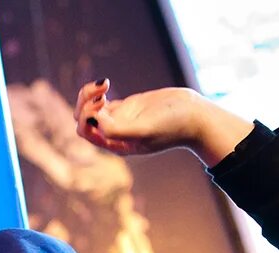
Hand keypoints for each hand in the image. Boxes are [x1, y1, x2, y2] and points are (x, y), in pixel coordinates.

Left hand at [73, 79, 253, 166]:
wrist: (195, 116)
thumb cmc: (173, 125)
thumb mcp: (145, 129)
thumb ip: (118, 130)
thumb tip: (94, 120)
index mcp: (116, 144)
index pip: (85, 131)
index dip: (87, 114)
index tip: (103, 102)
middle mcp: (115, 135)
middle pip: (83, 120)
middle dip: (85, 102)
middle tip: (102, 88)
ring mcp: (120, 120)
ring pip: (89, 109)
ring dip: (88, 94)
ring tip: (103, 83)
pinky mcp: (126, 108)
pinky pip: (100, 102)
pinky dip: (97, 91)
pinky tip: (106, 83)